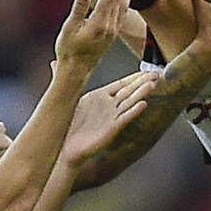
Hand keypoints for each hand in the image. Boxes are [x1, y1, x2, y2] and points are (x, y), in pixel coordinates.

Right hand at [56, 0, 129, 72]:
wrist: (76, 70)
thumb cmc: (69, 51)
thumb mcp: (69, 29)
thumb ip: (78, 10)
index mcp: (99, 24)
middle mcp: (110, 27)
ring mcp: (113, 31)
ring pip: (123, 6)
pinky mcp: (113, 34)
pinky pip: (123, 14)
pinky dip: (126, 2)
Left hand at [60, 69, 159, 183]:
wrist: (65, 148)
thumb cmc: (68, 126)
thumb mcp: (66, 97)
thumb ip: (64, 79)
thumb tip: (52, 62)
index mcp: (101, 97)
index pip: (122, 84)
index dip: (135, 77)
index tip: (148, 70)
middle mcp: (110, 106)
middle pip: (130, 91)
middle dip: (143, 82)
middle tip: (157, 73)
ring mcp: (112, 117)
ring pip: (130, 102)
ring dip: (142, 93)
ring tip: (153, 84)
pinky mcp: (111, 129)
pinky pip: (124, 118)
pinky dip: (134, 111)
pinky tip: (143, 104)